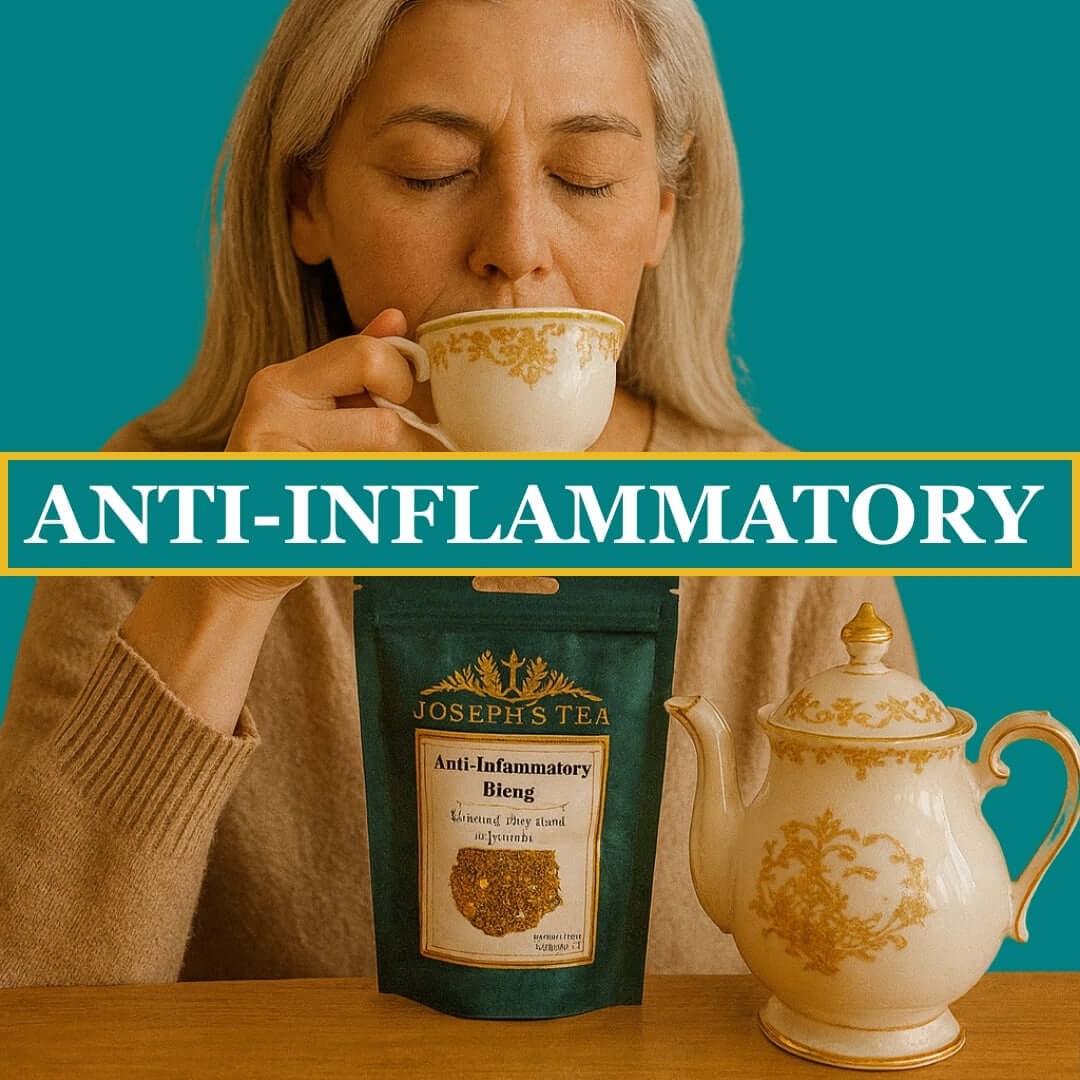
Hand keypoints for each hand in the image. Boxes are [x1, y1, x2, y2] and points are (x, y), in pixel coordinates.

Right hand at [219, 309, 439, 602]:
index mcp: (278, 384)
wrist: (234, 555)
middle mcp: (271, 422)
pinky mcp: (297, 526)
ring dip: (407, 486)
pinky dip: (393, 521)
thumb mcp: (309, 409)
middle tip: (411, 456)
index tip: (406, 401)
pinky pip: (378, 517)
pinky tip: (373, 521)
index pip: (367, 356)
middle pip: (386, 425)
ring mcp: (280, 477)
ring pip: (389, 474)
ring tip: (389, 491)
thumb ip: (351, 367)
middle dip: (412, 445)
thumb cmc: (284, 472)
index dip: (401, 378)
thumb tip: (396, 319)